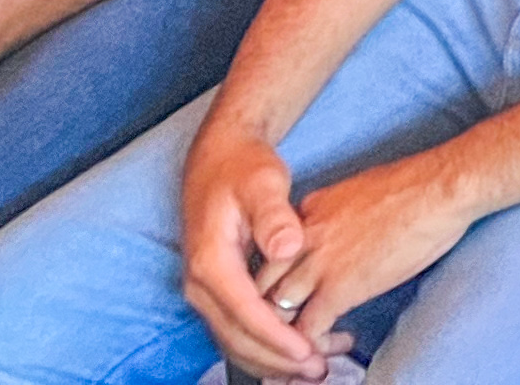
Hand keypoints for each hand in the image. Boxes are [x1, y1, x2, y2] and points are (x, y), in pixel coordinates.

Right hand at [179, 122, 321, 379]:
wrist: (220, 156)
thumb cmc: (243, 168)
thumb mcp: (262, 183)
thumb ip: (274, 215)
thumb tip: (288, 247)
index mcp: (210, 262)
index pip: (243, 313)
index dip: (275, 337)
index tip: (307, 353)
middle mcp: (202, 284)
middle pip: (236, 337)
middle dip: (276, 359)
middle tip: (318, 371)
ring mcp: (207, 290)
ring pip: (235, 339)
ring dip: (271, 359)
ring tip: (314, 368)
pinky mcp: (219, 289)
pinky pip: (239, 327)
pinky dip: (265, 344)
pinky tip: (295, 349)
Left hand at [266, 148, 485, 365]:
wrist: (441, 188)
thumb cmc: (416, 184)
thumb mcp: (358, 188)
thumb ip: (337, 212)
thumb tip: (341, 229)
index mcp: (307, 213)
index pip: (271, 255)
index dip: (276, 280)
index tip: (291, 296)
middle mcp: (300, 240)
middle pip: (260, 287)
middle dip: (267, 314)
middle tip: (287, 331)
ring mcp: (317, 266)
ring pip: (275, 314)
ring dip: (286, 337)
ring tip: (306, 349)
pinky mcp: (339, 289)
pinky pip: (307, 331)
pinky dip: (311, 348)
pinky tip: (332, 349)